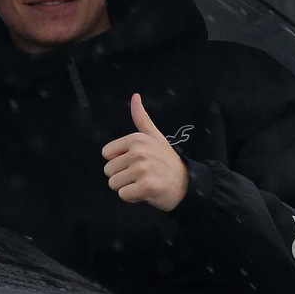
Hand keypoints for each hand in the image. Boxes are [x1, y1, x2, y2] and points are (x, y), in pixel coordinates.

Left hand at [102, 94, 188, 210]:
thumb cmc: (167, 161)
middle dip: (122, 176)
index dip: (119, 162)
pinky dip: (133, 197)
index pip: (106, 154)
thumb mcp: (155, 136)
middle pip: (108, 171)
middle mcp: (139, 152)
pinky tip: (145, 192)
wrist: (187, 184)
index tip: (136, 162)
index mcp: (137, 139)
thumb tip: (135, 96)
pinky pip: (123, 195)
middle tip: (141, 175)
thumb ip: (141, 118)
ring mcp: (142, 169)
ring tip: (143, 182)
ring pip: (113, 184)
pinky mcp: (146, 187)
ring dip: (127, 187)